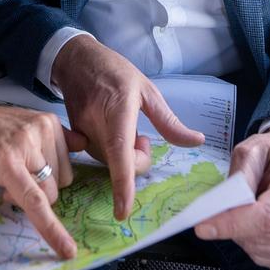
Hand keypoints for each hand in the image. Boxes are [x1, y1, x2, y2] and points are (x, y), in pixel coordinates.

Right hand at [0, 93, 87, 259]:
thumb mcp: (22, 124)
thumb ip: (53, 137)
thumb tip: (82, 144)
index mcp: (49, 122)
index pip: (67, 166)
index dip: (48, 181)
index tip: (33, 179)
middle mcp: (42, 130)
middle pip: (60, 182)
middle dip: (39, 190)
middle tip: (11, 177)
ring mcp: (25, 145)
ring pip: (48, 193)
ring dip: (27, 198)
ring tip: (2, 178)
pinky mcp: (8, 163)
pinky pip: (35, 201)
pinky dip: (49, 227)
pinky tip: (63, 247)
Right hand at [52, 36, 203, 219]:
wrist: (76, 59)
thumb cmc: (115, 71)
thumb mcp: (147, 89)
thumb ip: (169, 121)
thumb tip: (196, 141)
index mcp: (118, 108)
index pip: (120, 151)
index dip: (123, 182)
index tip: (123, 209)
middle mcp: (96, 122)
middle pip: (119, 162)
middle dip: (137, 161)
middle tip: (144, 138)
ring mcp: (81, 129)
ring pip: (107, 161)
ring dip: (122, 157)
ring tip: (127, 130)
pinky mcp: (73, 134)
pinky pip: (95, 154)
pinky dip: (109, 152)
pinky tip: (111, 132)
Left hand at [194, 128, 269, 269]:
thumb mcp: (253, 151)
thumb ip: (240, 174)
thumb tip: (223, 202)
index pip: (267, 217)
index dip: (233, 224)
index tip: (202, 227)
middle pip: (259, 236)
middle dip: (232, 223)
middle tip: (227, 204)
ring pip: (258, 249)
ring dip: (242, 233)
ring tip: (250, 209)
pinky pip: (265, 257)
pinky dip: (252, 242)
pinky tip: (258, 223)